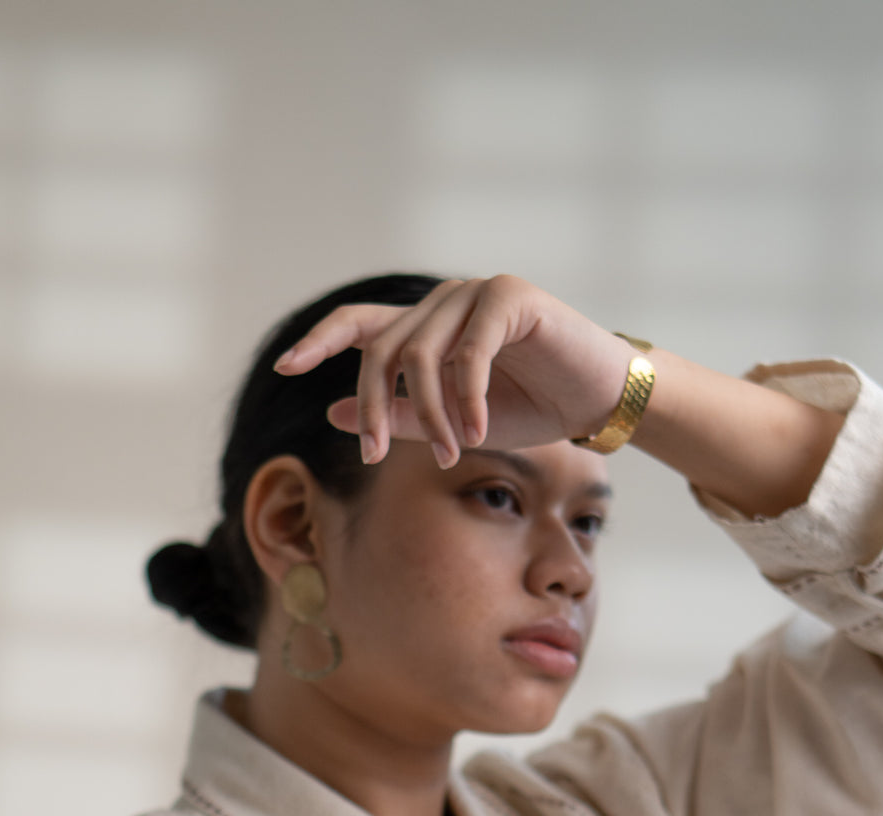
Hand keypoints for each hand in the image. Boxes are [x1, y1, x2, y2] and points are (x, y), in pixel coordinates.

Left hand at [273, 275, 632, 467]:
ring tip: (447, 454)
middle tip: (372, 456)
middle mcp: (443, 302)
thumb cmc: (530, 408)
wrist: (597, 397)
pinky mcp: (510, 297)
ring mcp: (475, 293)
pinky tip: (478, 432)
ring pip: (422, 355)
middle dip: (372, 406)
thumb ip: (399, 417)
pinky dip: (468, 398)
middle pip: (382, 349)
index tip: (285, 366)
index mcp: (425, 326)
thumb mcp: (454, 424)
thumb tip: (335, 412)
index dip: (320, 340)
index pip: (359, 324)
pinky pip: (469, 351)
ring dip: (429, 414)